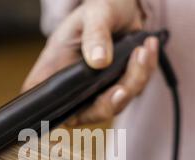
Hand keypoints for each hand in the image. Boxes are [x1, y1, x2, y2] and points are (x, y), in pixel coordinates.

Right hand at [23, 0, 158, 125]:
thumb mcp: (94, 14)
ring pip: (116, 104)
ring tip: (142, 49)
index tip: (80, 105)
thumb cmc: (98, 9)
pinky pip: (134, 91)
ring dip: (135, 79)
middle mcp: (72, 88)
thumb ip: (95, 35)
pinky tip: (148, 48)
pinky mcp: (116, 89)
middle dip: (112, 100)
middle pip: (89, 113)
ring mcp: (95, 92)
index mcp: (54, 70)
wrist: (120, 7)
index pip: (46, 102)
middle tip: (124, 84)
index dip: (58, 111)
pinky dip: (144, 71)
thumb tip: (99, 62)